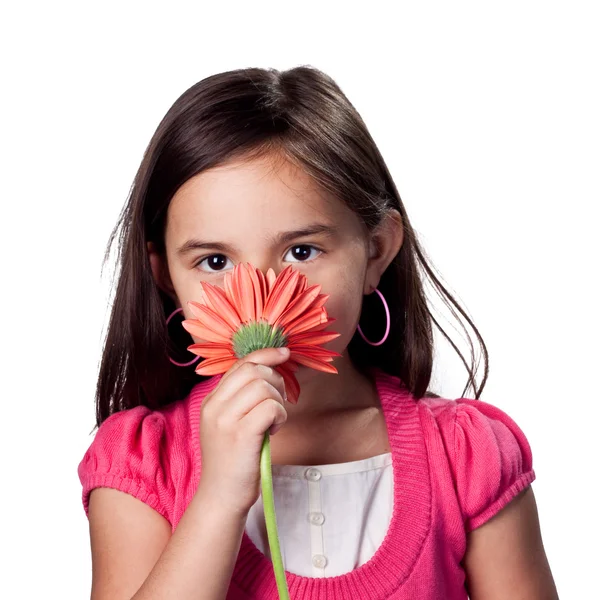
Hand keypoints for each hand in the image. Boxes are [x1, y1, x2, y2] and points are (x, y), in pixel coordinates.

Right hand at [196, 347, 289, 515]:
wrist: (222, 497)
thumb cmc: (233, 461)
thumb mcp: (230, 424)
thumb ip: (241, 399)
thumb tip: (269, 371)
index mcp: (211, 401)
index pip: (240, 364)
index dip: (265, 354)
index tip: (284, 353)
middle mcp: (214, 406)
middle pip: (254, 370)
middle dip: (275, 380)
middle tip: (279, 402)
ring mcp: (225, 420)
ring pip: (263, 387)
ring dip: (278, 402)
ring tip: (273, 421)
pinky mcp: (241, 434)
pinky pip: (271, 407)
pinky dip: (280, 416)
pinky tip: (274, 430)